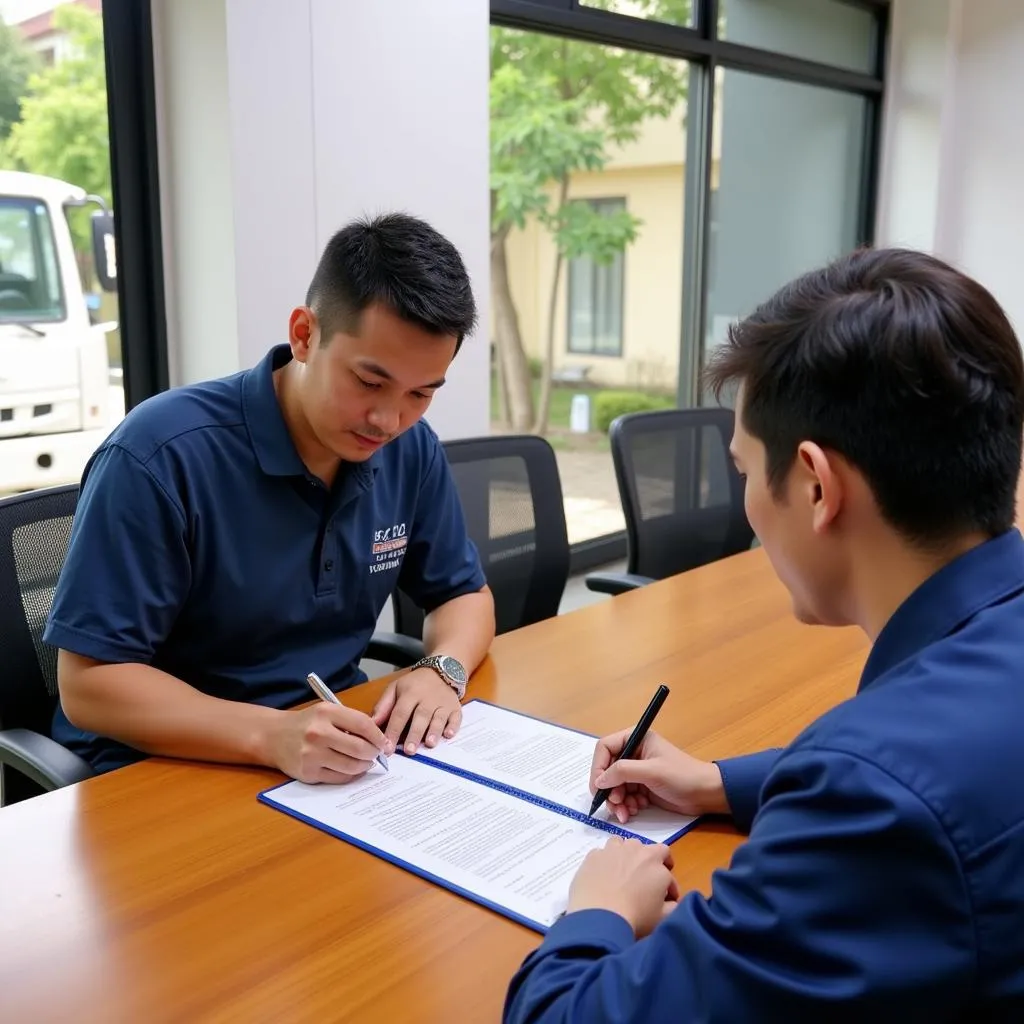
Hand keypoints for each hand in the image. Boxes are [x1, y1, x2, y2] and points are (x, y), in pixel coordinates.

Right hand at [263, 702, 390, 783]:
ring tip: (366, 762)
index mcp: (326, 712)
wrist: (273, 736)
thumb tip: (378, 740)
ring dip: (364, 766)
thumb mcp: (326, 711)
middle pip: (359, 748)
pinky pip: (338, 778)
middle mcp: (318, 732)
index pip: (363, 724)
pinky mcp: (308, 772)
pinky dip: (350, 775)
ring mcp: (312, 754)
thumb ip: (349, 721)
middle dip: (373, 753)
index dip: (378, 735)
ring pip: (351, 766)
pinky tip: (352, 769)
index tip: (383, 742)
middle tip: (376, 754)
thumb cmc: (306, 723)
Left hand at [372, 667, 460, 754]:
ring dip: (434, 731)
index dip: (393, 731)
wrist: (440, 671)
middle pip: (421, 717)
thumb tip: (373, 724)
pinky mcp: (455, 707)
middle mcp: (427, 698)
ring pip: (439, 718)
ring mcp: (443, 703)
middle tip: (409, 751)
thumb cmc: (414, 684)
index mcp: (410, 693)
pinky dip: (453, 726)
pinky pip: (456, 717)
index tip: (387, 748)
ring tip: (430, 744)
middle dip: (415, 734)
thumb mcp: (395, 688)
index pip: (400, 713)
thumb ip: (383, 706)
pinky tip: (449, 735)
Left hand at [567, 838, 679, 937]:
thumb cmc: (636, 918)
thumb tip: (672, 902)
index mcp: (655, 861)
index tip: (667, 897)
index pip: (668, 862)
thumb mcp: (663, 917)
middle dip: (649, 862)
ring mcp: (612, 850)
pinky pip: (602, 854)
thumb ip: (673, 906)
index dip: (670, 882)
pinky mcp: (593, 856)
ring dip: (626, 855)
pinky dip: (605, 863)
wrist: (600, 918)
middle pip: (646, 848)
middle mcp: (635, 849)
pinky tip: (602, 877)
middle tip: (646, 880)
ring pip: (622, 844)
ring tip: (623, 873)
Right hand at [590, 730, 728, 823]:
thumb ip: (623, 772)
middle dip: (609, 789)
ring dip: (617, 801)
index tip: (599, 787)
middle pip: (607, 770)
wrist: (706, 794)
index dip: (598, 767)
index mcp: (635, 739)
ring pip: (614, 786)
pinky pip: (624, 796)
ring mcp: (637, 771)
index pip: (605, 748)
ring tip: (626, 813)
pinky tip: (635, 811)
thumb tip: (599, 780)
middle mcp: (633, 753)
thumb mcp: (651, 771)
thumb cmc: (682, 776)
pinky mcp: (642, 787)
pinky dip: (626, 805)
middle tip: (615, 804)